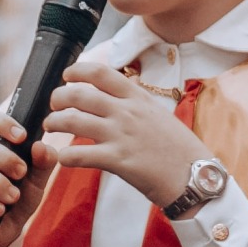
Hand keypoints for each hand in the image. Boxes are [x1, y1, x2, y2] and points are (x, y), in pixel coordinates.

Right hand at [0, 109, 51, 246]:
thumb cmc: (19, 197)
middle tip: (22, 172)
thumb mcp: (37, 181)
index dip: (2, 122)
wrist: (6, 231)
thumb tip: (41, 146)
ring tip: (14, 196)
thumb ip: (44, 163)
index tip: (22, 136)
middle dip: (4, 158)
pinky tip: (0, 210)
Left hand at [42, 64, 201, 208]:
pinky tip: (62, 159)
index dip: (77, 70)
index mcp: (138, 97)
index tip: (67, 76)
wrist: (195, 176)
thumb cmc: (180, 148)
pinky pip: (79, 155)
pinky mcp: (117, 161)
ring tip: (51, 127)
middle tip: (53, 105)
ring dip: (55, 123)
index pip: (100, 72)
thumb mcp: (159, 113)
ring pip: (73, 121)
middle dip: (58, 98)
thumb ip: (137, 102)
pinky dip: (64, 157)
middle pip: (79, 94)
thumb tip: (120, 90)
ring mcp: (121, 135)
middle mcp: (127, 112)